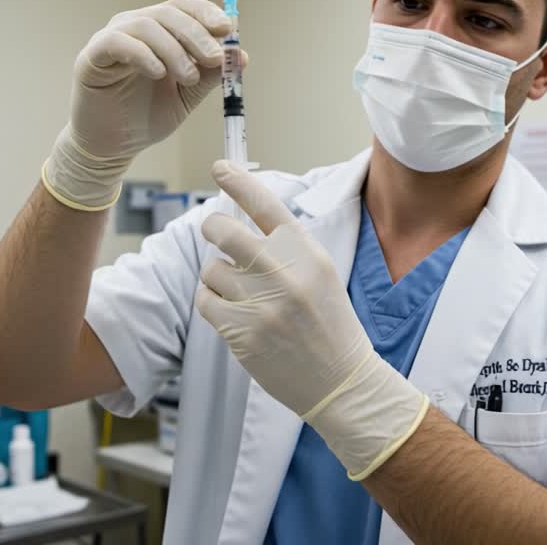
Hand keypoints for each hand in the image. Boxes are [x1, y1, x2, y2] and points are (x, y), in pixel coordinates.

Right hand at [43, 0, 242, 209]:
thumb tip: (241, 56)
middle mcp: (133, 26)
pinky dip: (143, 54)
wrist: (113, 146)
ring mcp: (111, 38)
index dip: (206, 12)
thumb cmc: (146, 116)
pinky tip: (158, 73)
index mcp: (159, 30)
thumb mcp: (188, 94)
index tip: (228, 29)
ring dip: (174, 49)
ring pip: (147, 25)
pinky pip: (117, 42)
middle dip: (197, 34)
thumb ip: (211, 74)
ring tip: (189, 77)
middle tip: (215, 59)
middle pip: (168, 13)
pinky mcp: (91, 56)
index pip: (184, 6)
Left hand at [198, 160, 430, 478]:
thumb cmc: (328, 323)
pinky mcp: (242, 330)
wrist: (341, 380)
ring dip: (217, 278)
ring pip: (210, 270)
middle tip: (216, 234)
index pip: (265, 204)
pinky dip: (212, 305)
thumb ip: (285, 247)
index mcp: (305, 251)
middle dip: (212, 228)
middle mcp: (283, 271)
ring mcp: (261, 301)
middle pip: (222, 230)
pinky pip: (205, 301)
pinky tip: (234, 315)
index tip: (219, 167)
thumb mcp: (319, 272)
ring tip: (241, 294)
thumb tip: (238, 223)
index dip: (238, 181)